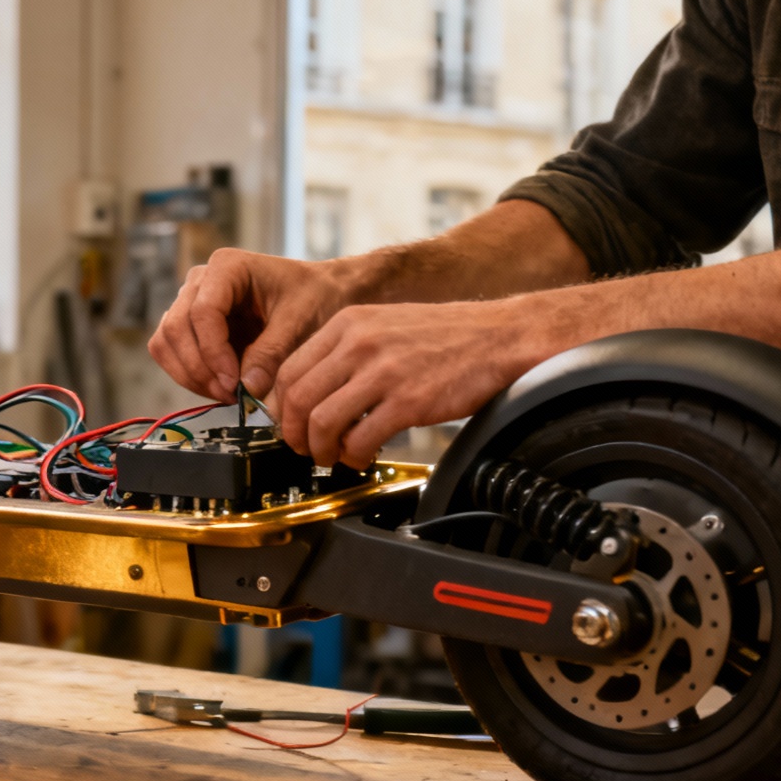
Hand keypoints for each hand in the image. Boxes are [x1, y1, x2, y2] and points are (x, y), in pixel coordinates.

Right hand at [148, 248, 355, 402]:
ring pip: (165, 342)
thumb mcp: (301, 322)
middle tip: (230, 395)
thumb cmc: (315, 297)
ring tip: (226, 395)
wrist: (322, 295)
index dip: (212, 351)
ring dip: (190, 375)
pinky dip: (188, 375)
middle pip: (176, 328)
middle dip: (199, 368)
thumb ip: (272, 353)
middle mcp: (201, 281)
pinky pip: (171, 353)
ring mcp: (191, 302)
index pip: (202, 311)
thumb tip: (246, 388)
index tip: (234, 382)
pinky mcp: (191, 326)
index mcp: (227, 267)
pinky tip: (219, 388)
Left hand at [270, 296, 566, 468]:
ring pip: (322, 422)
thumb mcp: (382, 326)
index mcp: (347, 324)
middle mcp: (359, 343)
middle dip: (294, 434)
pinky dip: (354, 456)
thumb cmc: (444, 337)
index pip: (288, 370)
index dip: (281, 408)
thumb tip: (310, 392)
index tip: (289, 425)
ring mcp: (383, 372)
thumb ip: (344, 353)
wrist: (499, 336)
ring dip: (321, 450)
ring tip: (334, 456)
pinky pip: (360, 439)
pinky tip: (362, 457)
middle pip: (297, 399)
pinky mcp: (408, 401)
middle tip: (304, 449)